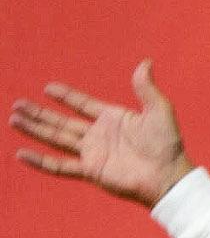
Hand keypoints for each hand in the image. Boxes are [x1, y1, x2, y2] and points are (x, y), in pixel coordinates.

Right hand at [9, 60, 191, 206]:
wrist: (167, 175)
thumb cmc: (167, 144)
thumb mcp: (158, 109)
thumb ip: (146, 88)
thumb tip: (145, 62)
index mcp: (113, 119)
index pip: (82, 104)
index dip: (65, 96)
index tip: (47, 88)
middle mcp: (98, 135)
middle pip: (61, 121)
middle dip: (39, 113)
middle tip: (17, 104)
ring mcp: (92, 153)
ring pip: (56, 139)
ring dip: (35, 129)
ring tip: (14, 119)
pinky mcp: (90, 171)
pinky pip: (59, 166)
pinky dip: (40, 161)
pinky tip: (21, 154)